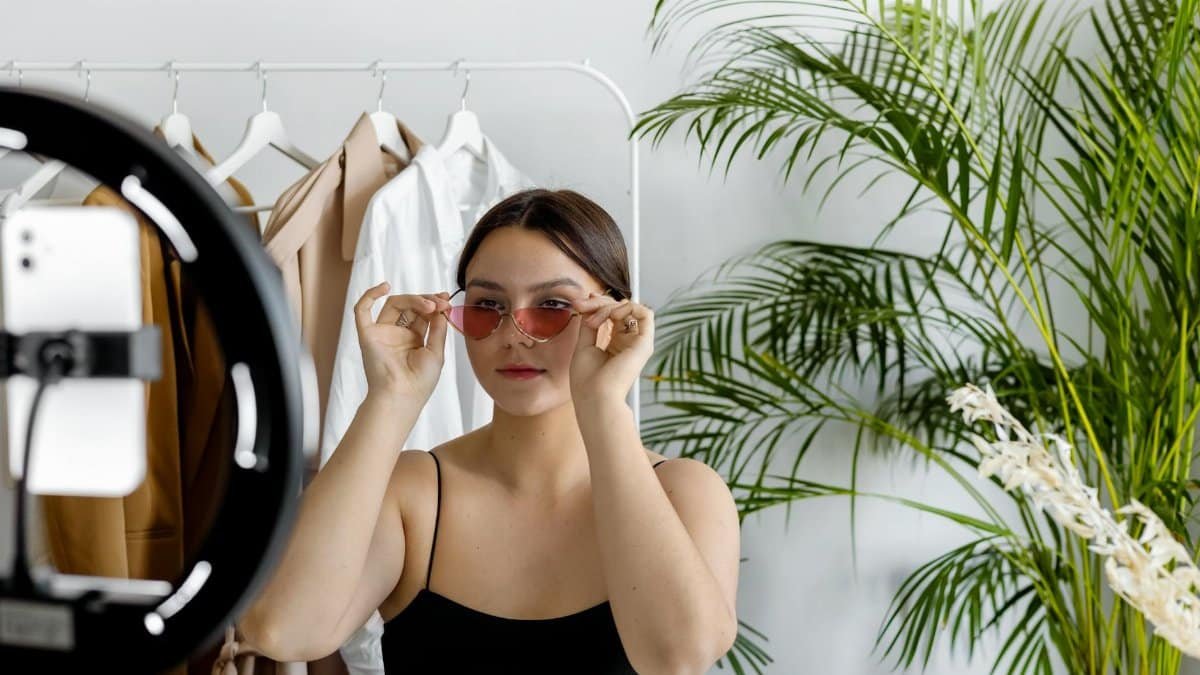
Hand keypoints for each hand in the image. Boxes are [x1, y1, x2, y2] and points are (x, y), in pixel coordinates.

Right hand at [353, 282, 451, 401]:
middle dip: (426, 300)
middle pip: (410, 306)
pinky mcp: (368, 334)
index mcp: (414, 339)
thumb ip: (438, 328)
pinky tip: (384, 286)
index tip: (446, 300)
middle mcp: (397, 334)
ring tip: (429, 305)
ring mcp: (382, 333)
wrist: (403, 395)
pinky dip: (369, 296)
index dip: (434, 304)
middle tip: (440, 303)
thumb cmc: (420, 381)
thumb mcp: (436, 351)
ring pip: (393, 304)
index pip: (422, 313)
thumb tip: (441, 308)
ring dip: (412, 299)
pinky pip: (362, 310)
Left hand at [569, 291, 654, 404]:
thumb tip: (590, 305)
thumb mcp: (584, 346)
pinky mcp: (645, 343)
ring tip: (594, 319)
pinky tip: (612, 315)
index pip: (611, 315)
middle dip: (599, 302)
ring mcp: (638, 342)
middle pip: (619, 309)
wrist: (595, 397)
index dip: (597, 304)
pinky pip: (645, 313)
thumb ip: (590, 325)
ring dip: (609, 306)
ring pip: (630, 308)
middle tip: (581, 306)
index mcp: (615, 344)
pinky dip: (627, 307)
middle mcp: (628, 342)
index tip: (579, 304)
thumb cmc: (587, 381)